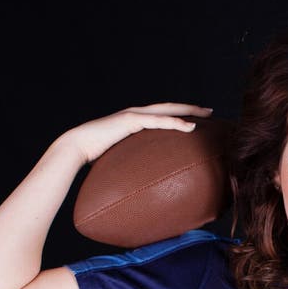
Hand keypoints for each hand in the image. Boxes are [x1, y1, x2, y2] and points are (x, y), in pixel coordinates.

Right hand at [58, 102, 213, 165]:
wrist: (76, 146)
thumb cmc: (94, 155)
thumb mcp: (119, 158)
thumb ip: (131, 162)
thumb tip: (140, 180)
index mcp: (134, 121)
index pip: (162, 115)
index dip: (179, 114)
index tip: (197, 118)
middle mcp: (136, 114)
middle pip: (170, 108)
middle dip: (191, 109)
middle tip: (211, 112)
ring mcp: (134, 115)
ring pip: (167, 110)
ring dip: (188, 111)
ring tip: (207, 115)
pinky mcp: (131, 120)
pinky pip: (159, 121)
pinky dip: (176, 122)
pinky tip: (190, 126)